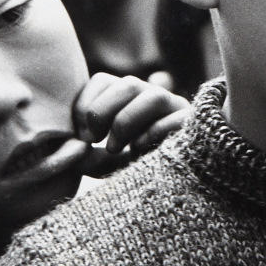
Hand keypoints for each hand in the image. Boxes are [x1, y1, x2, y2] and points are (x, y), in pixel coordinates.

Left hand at [72, 71, 189, 176]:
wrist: (172, 184)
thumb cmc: (136, 168)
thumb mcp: (107, 163)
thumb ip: (89, 158)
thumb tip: (74, 151)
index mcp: (128, 98)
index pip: (103, 80)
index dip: (85, 103)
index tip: (81, 135)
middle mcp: (152, 96)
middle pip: (127, 83)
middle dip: (103, 111)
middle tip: (93, 140)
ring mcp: (175, 109)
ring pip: (153, 96)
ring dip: (125, 122)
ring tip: (114, 149)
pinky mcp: (192, 125)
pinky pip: (175, 120)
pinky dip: (151, 134)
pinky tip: (138, 151)